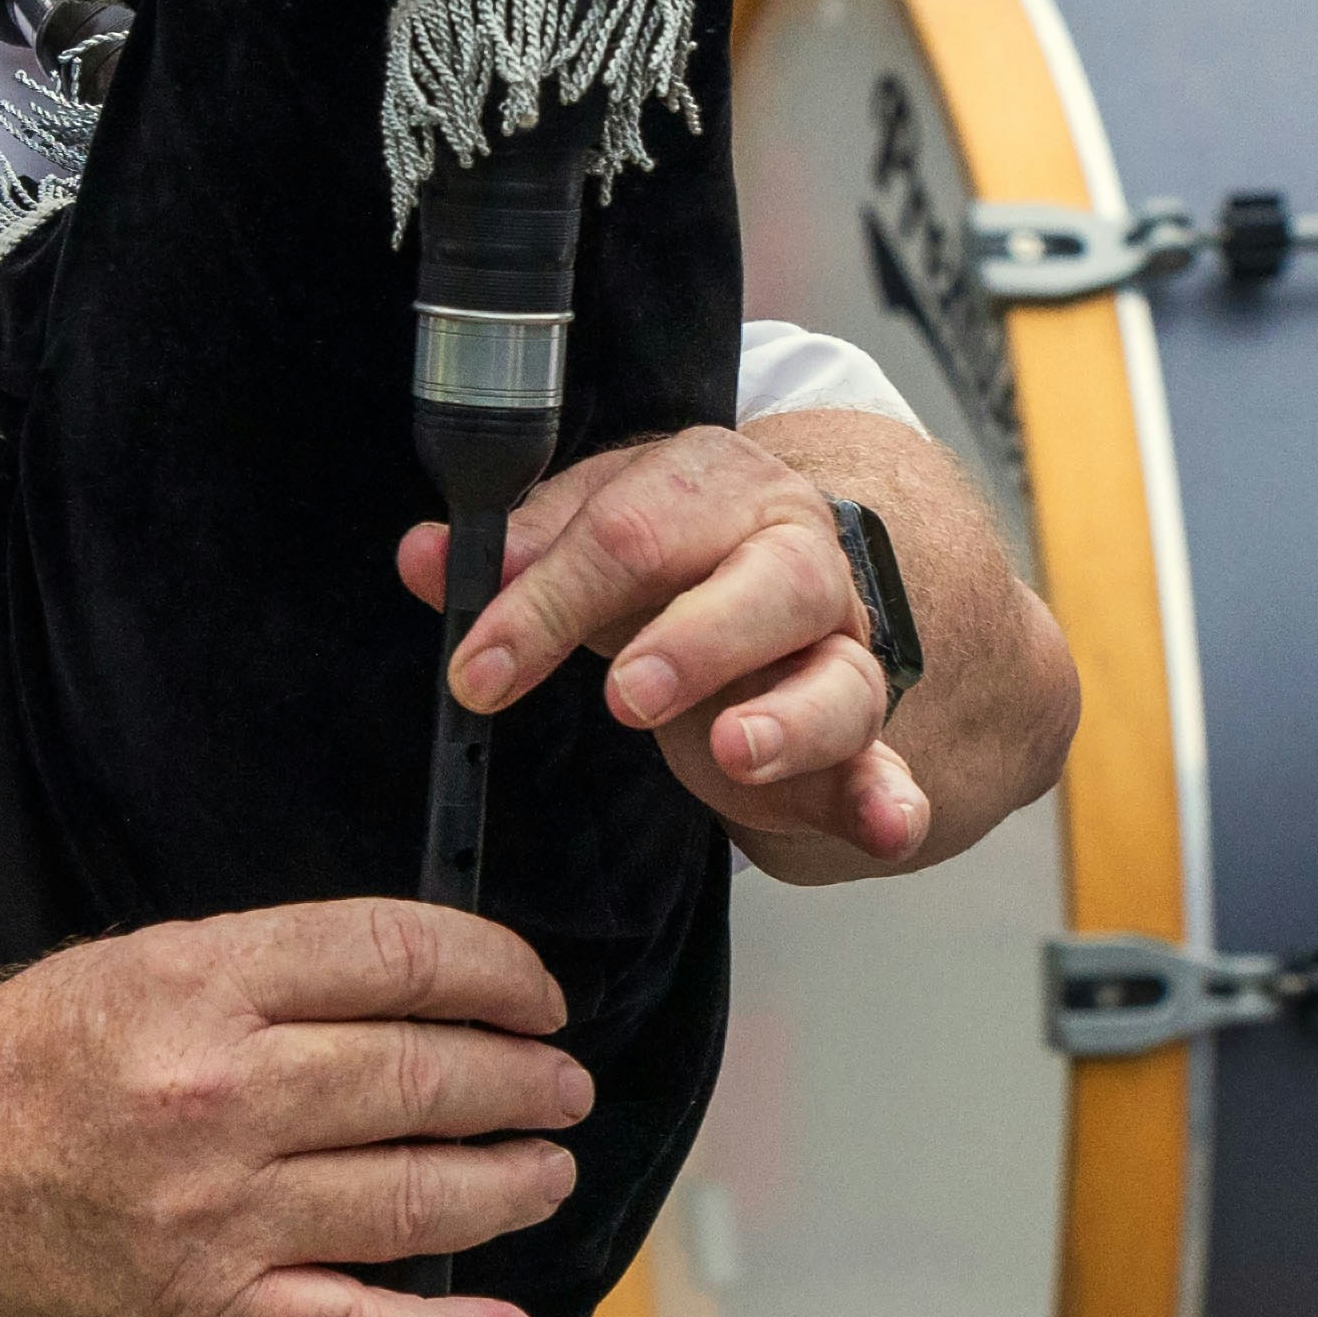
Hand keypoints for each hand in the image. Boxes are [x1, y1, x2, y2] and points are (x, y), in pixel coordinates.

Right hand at [0, 896, 583, 1316]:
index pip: (399, 958)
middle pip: (423, 1076)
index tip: (535, 993)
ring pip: (415, 1199)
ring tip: (547, 1167)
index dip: (498, 972)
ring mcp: (218, 1214)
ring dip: (510, 1183)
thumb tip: (431, 991)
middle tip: (562, 1085)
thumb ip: (280, 973)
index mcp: (201, 983)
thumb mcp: (147, 963)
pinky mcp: (207, 1309)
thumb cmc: (26, 1061)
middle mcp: (219, 1094)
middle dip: (523, 1080)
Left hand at [406, 412, 1073, 887]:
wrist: (762, 560)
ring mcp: (838, 645)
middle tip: (626, 695)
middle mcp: (793, 557)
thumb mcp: (586, 528)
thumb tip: (425, 557)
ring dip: (789, 721)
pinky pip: (885, 767)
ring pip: (840, 677)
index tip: (482, 667)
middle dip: (693, 642)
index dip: (550, 602)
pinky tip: (889, 828)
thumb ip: (515, 549)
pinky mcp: (857, 733)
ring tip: (734, 752)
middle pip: (767, 586)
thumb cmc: (662, 550)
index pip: (631, 533)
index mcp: (712, 488)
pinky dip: (892, 800)